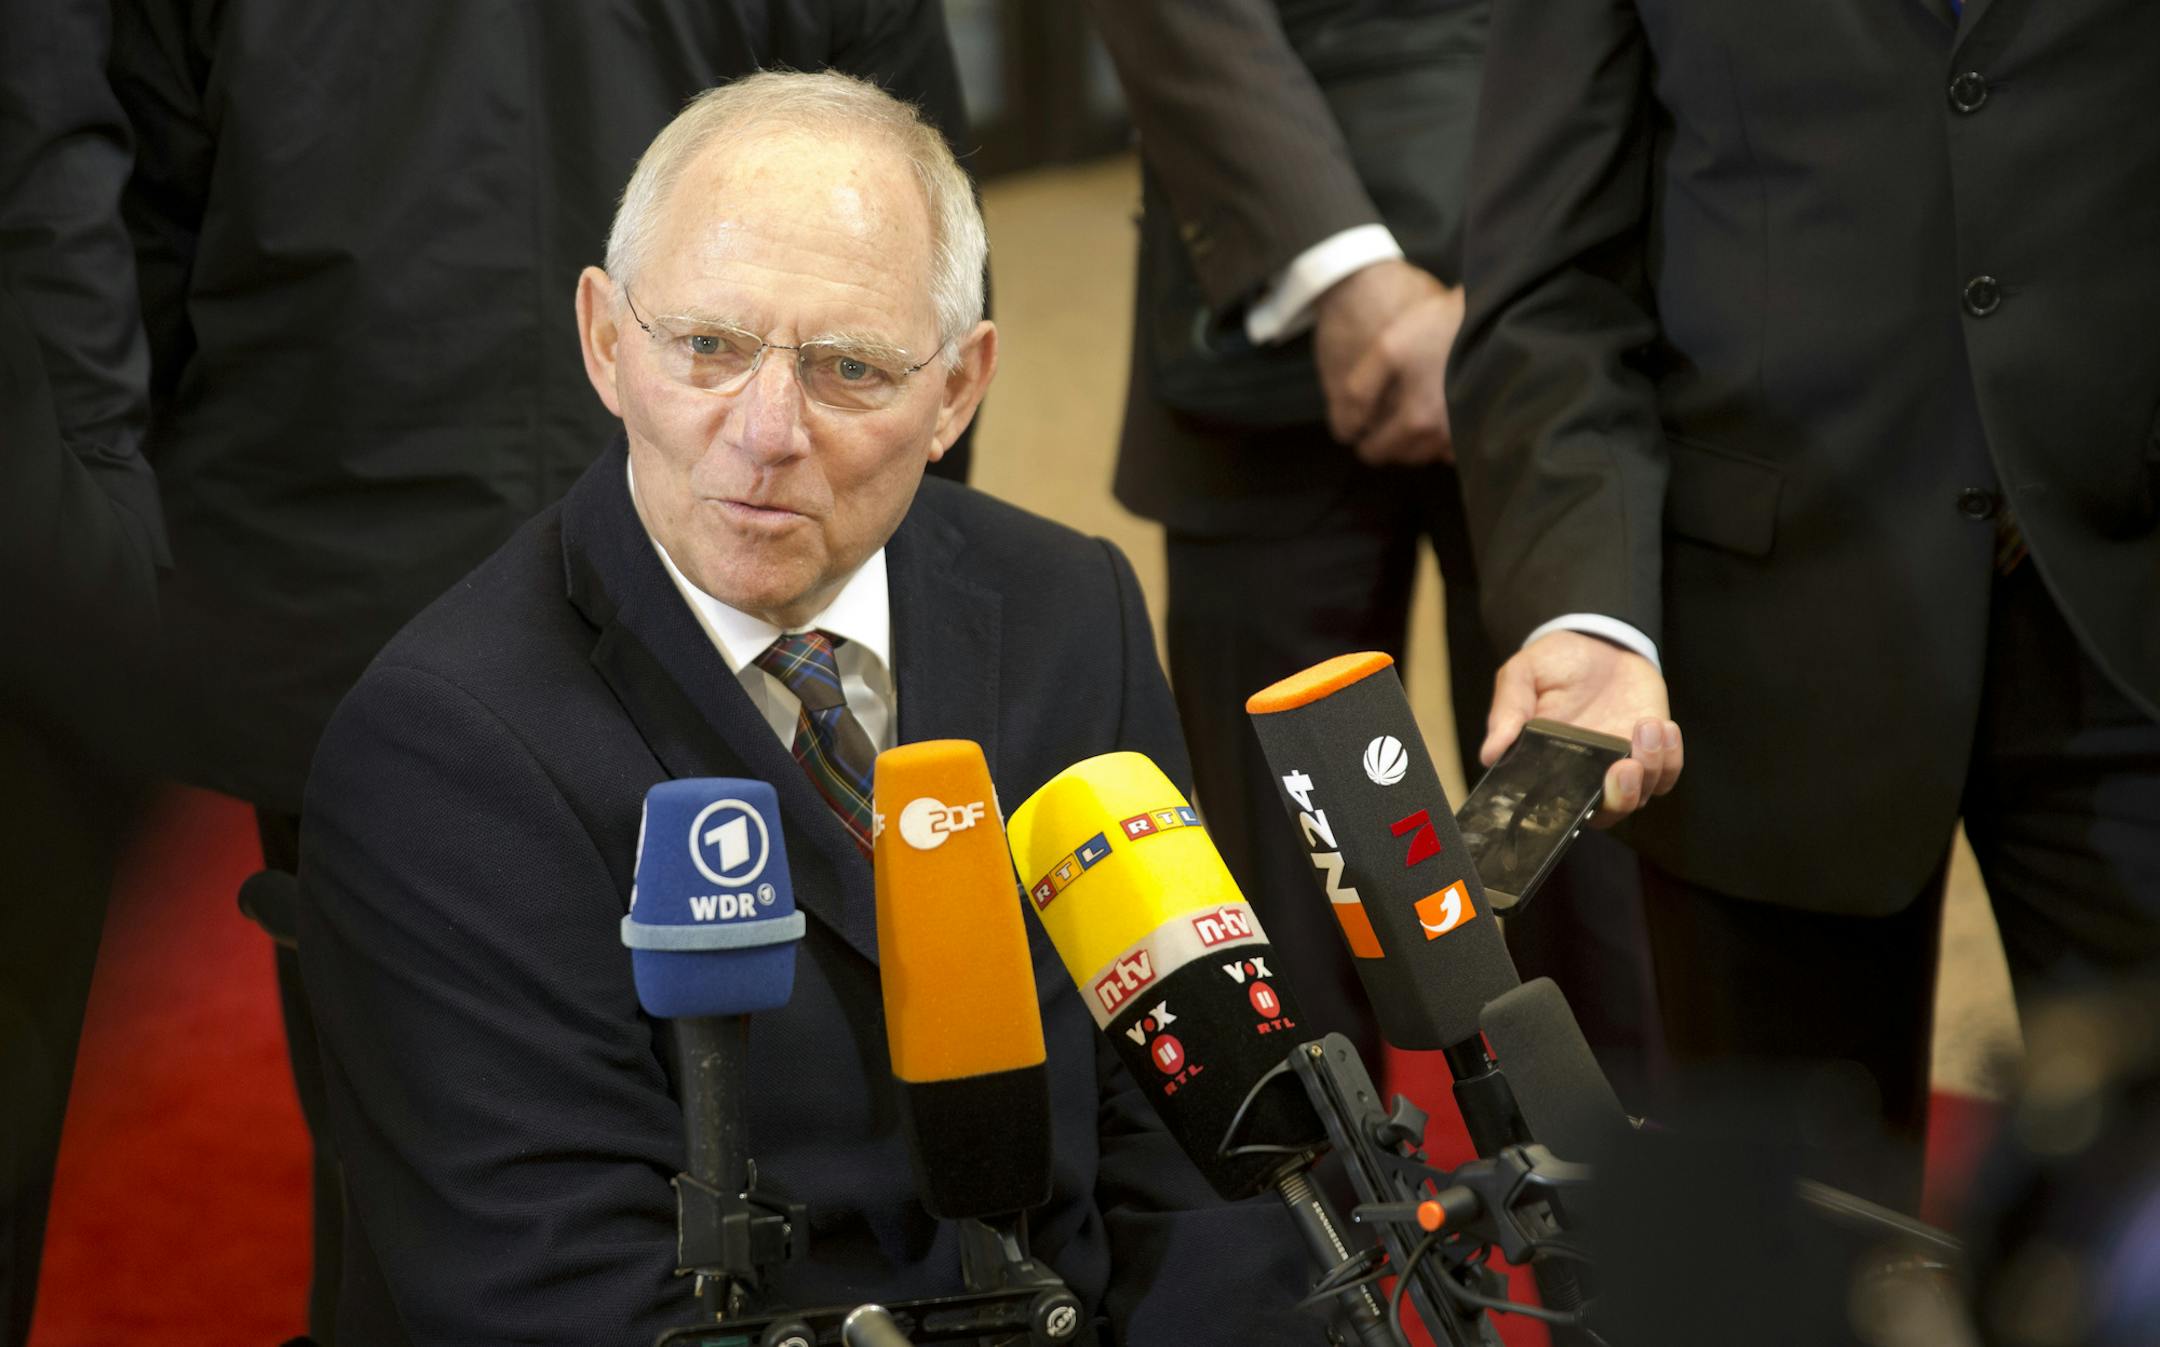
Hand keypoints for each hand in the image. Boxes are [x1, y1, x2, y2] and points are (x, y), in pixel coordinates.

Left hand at [1311, 259, 1464, 466]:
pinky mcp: (1482, 426)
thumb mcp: (1387, 349)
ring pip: (1429, 456)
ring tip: (1408, 418)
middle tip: (1382, 419)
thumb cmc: (1437, 329)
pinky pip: (1454, 450)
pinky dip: (1441, 443)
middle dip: (1388, 442)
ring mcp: (1466, 434)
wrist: (1490, 316)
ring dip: (1414, 445)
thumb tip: (1347, 431)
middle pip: (1403, 457)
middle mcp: (1443, 436)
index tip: (1359, 425)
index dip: (1362, 439)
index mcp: (1416, 420)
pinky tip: (1436, 420)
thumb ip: (1359, 392)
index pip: (1375, 452)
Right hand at [1481, 632, 1683, 825]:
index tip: (1581, 790)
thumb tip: (1489, 753)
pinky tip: (1662, 726)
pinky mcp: (1652, 749)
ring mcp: (1622, 763)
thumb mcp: (1522, 676)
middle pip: (1606, 812)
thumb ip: (1508, 711)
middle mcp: (1587, 773)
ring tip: (1647, 726)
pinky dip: (1671, 758)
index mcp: (1551, 764)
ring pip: (1642, 795)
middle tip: (1624, 767)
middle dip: (1619, 797)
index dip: (1571, 811)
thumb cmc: (1555, 661)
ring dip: (1651, 768)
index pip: (1559, 807)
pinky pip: (1668, 772)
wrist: (1597, 639)